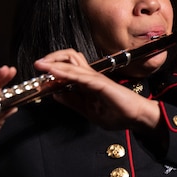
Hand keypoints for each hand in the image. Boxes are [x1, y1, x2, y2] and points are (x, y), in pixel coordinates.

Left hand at [33, 49, 160, 131]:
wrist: (138, 117)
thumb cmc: (119, 114)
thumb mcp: (89, 111)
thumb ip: (73, 102)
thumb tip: (56, 95)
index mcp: (87, 84)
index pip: (67, 70)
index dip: (52, 70)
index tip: (38, 76)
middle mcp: (90, 77)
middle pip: (69, 59)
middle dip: (51, 59)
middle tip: (38, 65)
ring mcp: (95, 79)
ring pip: (72, 63)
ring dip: (54, 63)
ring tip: (40, 64)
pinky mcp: (100, 83)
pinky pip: (79, 75)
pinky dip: (65, 72)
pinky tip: (53, 72)